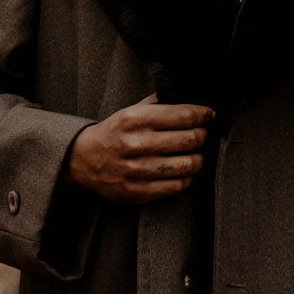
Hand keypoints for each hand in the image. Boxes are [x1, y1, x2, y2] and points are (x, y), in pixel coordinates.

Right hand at [65, 94, 214, 202]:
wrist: (84, 160)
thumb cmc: (114, 133)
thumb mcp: (130, 111)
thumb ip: (158, 104)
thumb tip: (192, 102)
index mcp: (135, 119)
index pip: (183, 115)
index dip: (203, 115)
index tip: (210, 115)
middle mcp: (137, 144)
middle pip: (190, 139)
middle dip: (203, 136)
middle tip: (203, 134)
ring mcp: (138, 170)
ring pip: (188, 165)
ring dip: (199, 158)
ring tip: (196, 154)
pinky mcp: (138, 191)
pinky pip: (178, 186)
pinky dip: (188, 178)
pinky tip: (184, 171)